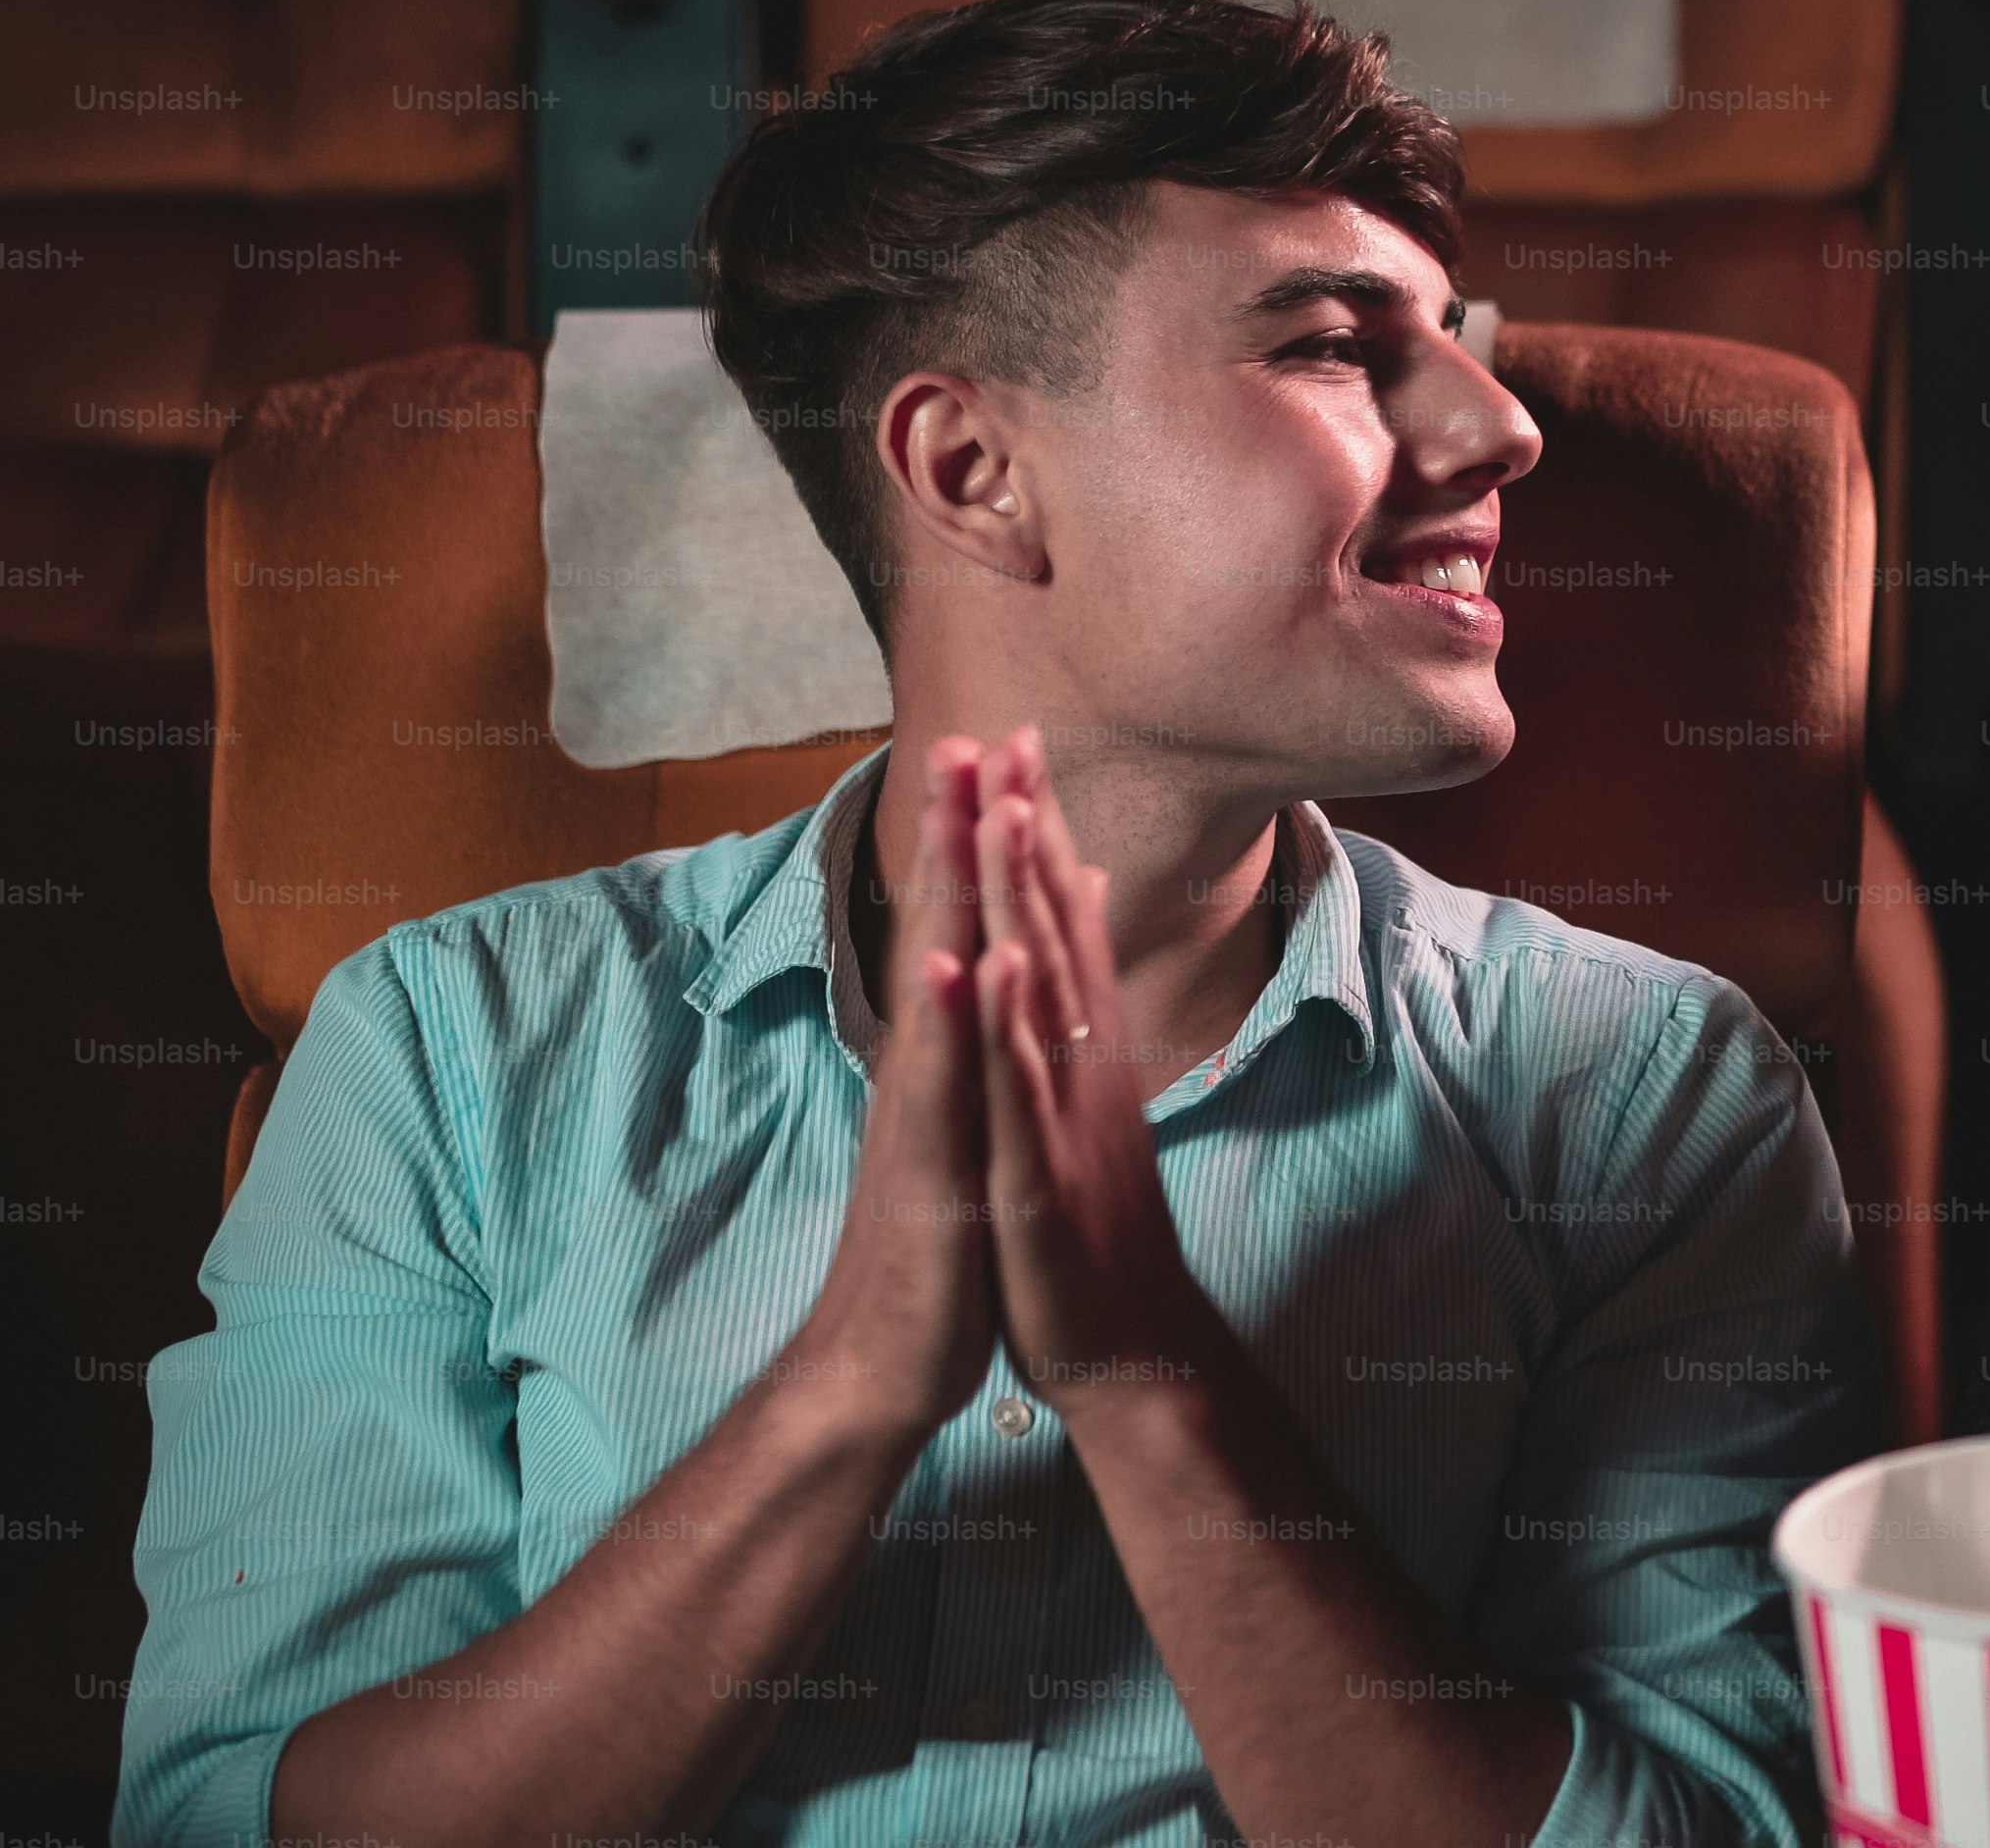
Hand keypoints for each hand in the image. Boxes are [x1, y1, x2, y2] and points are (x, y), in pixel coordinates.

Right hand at [786, 737, 1001, 1447]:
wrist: (886, 1362)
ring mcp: (921, 1115)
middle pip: (940, 929)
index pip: (965, 926)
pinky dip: (949, 1026)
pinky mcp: (930, 1172)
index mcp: (947, 1057)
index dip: (981, 841)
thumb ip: (973, 1055)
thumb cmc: (937, 1247)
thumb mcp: (968, 1133)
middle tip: (966, 729)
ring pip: (935, 988)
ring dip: (946, 897)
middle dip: (955, 833)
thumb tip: (989, 980)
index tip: (1002, 748)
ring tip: (956, 808)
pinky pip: (940, 1089)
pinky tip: (957, 966)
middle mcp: (925, 1069)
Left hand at [968, 728, 1233, 1432]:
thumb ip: (1087, 1008)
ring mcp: (1064, 1116)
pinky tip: (992, 968)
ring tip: (1004, 816)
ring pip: (1041, 995)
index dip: (1039, 830)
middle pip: (1054, 935)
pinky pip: (1020, 1091)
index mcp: (1085, 1050)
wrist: (1127, 1348)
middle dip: (1029, 834)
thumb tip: (1083, 926)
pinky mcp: (1038, 1176)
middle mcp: (1083, 1067)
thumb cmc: (1098, 1227)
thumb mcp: (1091, 1105)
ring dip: (1024, 903)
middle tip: (1010, 736)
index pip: (1060, 922)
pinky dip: (1007, 1026)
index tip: (1017, 741)